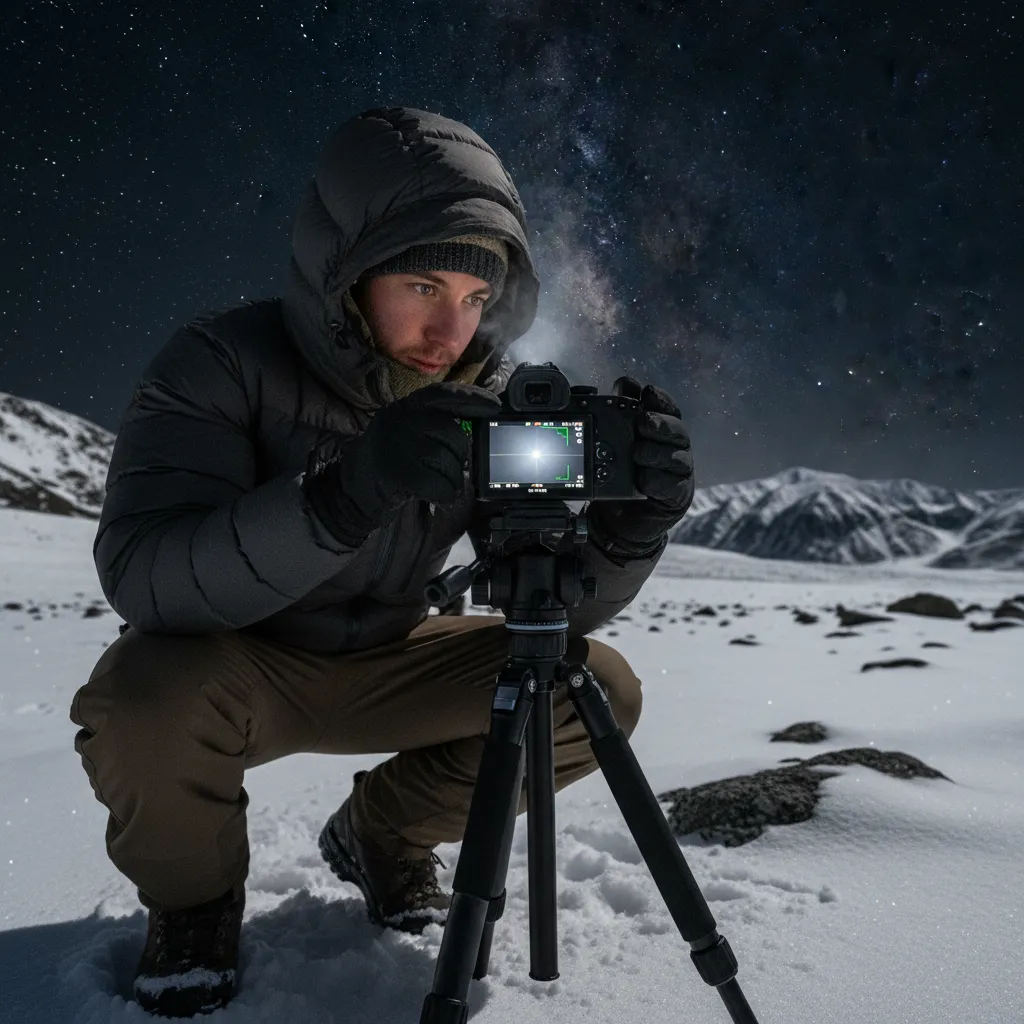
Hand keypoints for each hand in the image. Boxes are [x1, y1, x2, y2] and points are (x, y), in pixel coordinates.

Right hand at [302, 382, 501, 547]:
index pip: (443, 394)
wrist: (353, 489)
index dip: (472, 398)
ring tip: (446, 486)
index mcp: (407, 407)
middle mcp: (399, 418)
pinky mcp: (393, 470)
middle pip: (450, 432)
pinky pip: (435, 482)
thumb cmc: (392, 463)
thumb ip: (436, 427)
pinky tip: (442, 497)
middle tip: (456, 469)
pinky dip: (445, 493)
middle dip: (461, 455)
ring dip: (453, 478)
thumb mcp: (410, 435)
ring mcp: (394, 443)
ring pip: (444, 458)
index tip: (494, 406)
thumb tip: (473, 431)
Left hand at [588, 382, 693, 559]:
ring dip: (657, 452)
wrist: (618, 520)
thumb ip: (615, 415)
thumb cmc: (618, 476)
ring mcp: (679, 473)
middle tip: (643, 421)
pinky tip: (643, 479)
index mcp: (661, 432)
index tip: (647, 391)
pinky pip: (672, 486)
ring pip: (678, 457)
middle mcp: (674, 449)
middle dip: (661, 424)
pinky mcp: (677, 497)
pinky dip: (657, 481)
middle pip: (677, 431)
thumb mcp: (612, 444)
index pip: (668, 409)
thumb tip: (611, 387)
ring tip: (637, 453)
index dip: (661, 399)